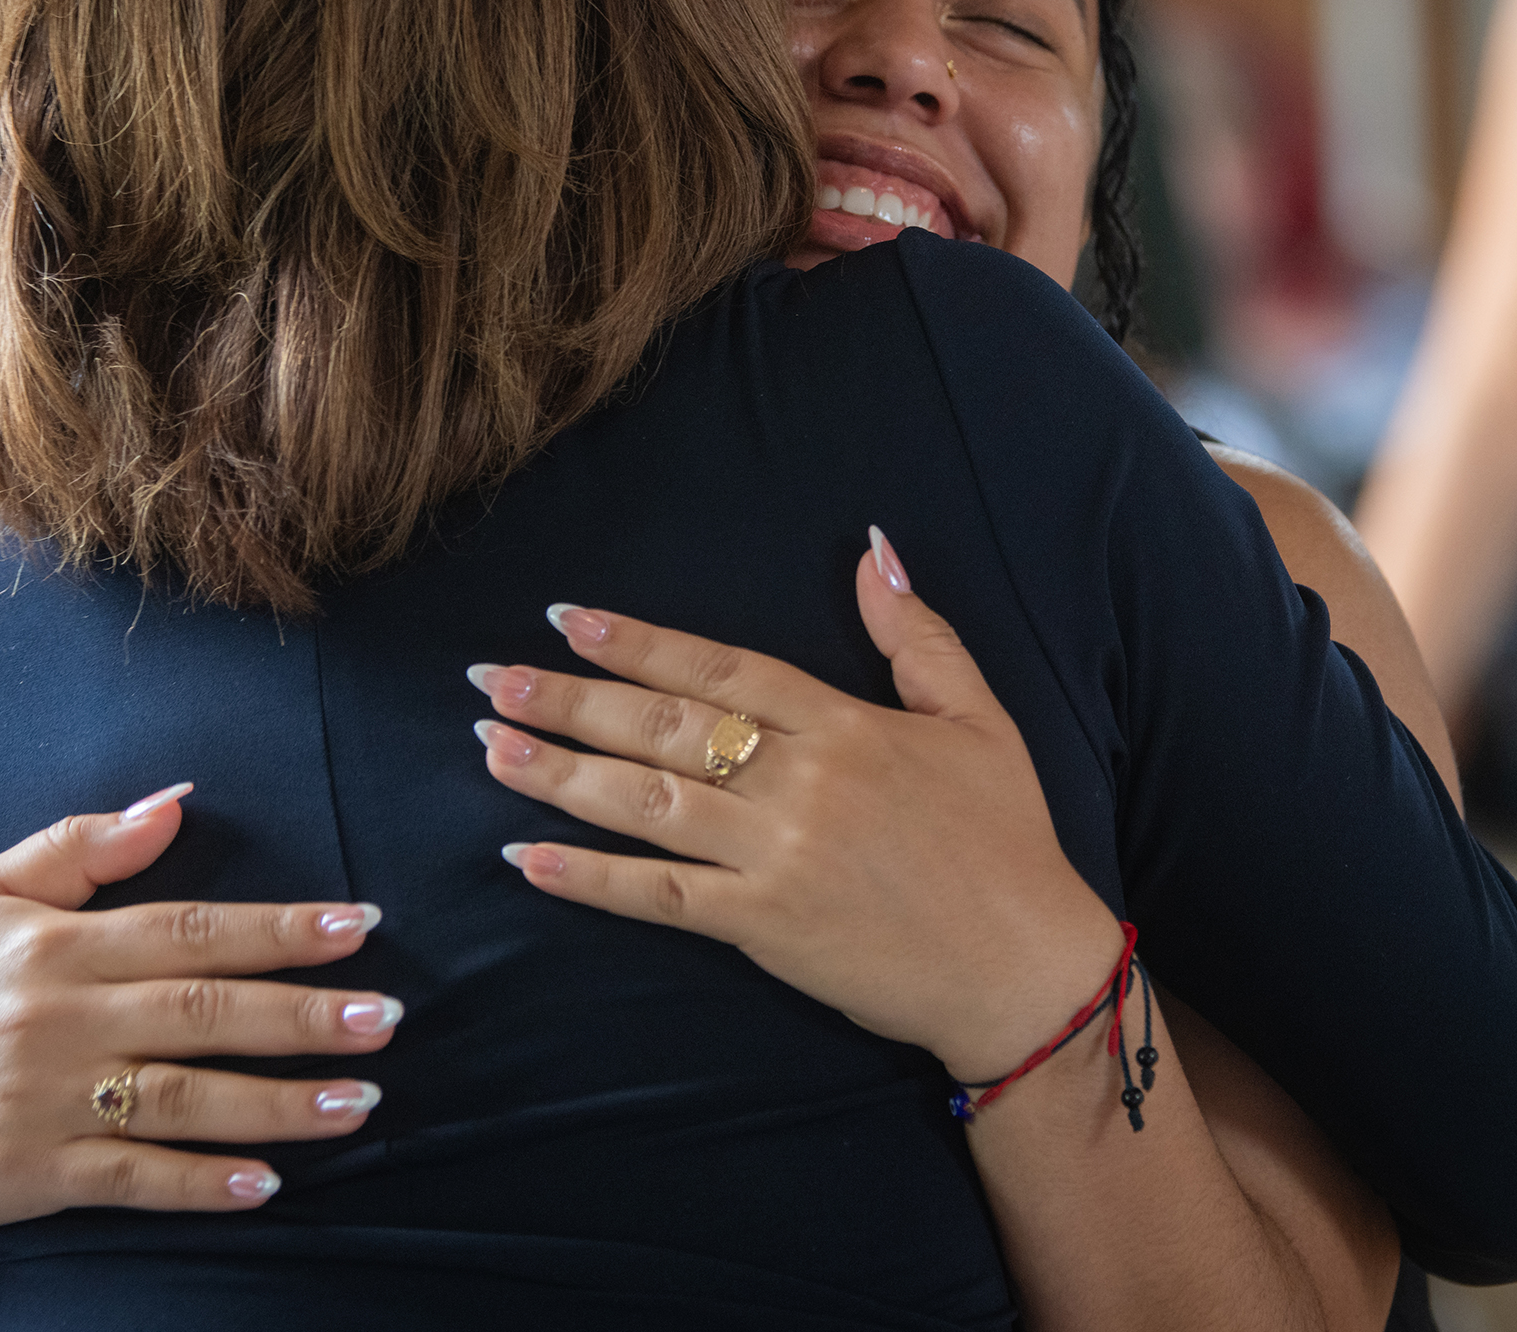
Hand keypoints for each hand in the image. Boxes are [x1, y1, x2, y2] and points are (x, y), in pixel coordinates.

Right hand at [0, 786, 401, 1229]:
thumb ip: (82, 844)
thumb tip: (177, 801)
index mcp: (55, 943)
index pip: (188, 930)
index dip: (278, 929)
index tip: (358, 925)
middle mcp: (57, 1019)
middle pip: (201, 1013)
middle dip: (303, 1015)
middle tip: (388, 1019)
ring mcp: (48, 1101)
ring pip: (183, 1100)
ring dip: (279, 1103)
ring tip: (363, 1100)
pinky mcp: (37, 1174)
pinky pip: (134, 1180)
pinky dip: (203, 1184)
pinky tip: (270, 1183)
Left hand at [471, 528, 1119, 1079]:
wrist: (1026, 969)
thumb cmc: (1006, 841)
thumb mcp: (978, 718)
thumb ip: (916, 635)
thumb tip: (873, 548)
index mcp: (842, 725)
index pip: (717, 669)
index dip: (637, 642)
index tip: (565, 618)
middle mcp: (799, 783)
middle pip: (662, 729)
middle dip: (568, 701)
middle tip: (490, 683)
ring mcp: (777, 857)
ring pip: (646, 804)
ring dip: (560, 777)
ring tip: (490, 750)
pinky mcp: (766, 927)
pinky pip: (661, 898)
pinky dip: (590, 880)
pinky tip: (528, 860)